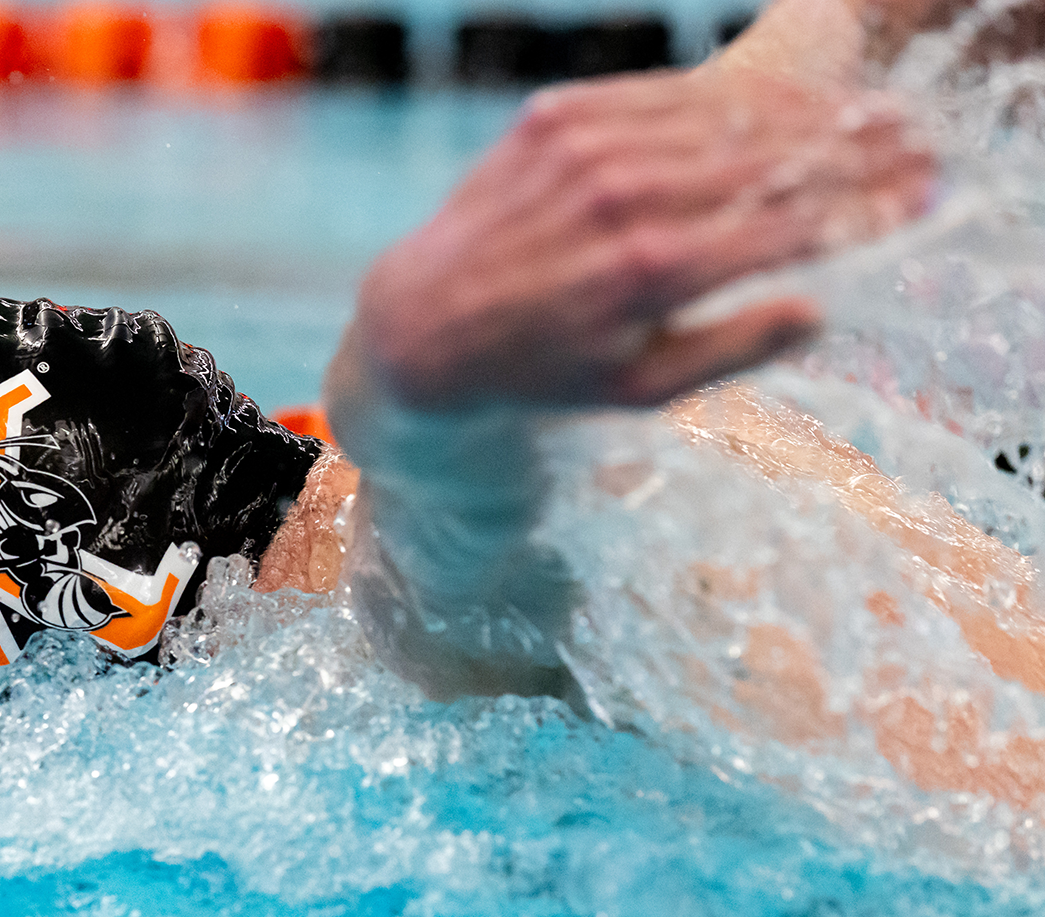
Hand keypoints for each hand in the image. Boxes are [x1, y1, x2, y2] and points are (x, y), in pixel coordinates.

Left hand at [337, 67, 934, 408]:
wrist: (425, 324)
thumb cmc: (543, 370)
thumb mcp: (639, 391)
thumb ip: (733, 349)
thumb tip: (820, 311)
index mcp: (650, 271)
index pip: (790, 224)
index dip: (868, 205)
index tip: (922, 195)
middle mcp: (620, 198)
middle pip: (771, 158)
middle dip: (857, 148)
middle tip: (916, 143)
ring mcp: (585, 148)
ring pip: (724, 115)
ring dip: (806, 112)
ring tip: (865, 115)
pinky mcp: (558, 115)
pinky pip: (665, 94)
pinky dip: (728, 97)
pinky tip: (777, 102)